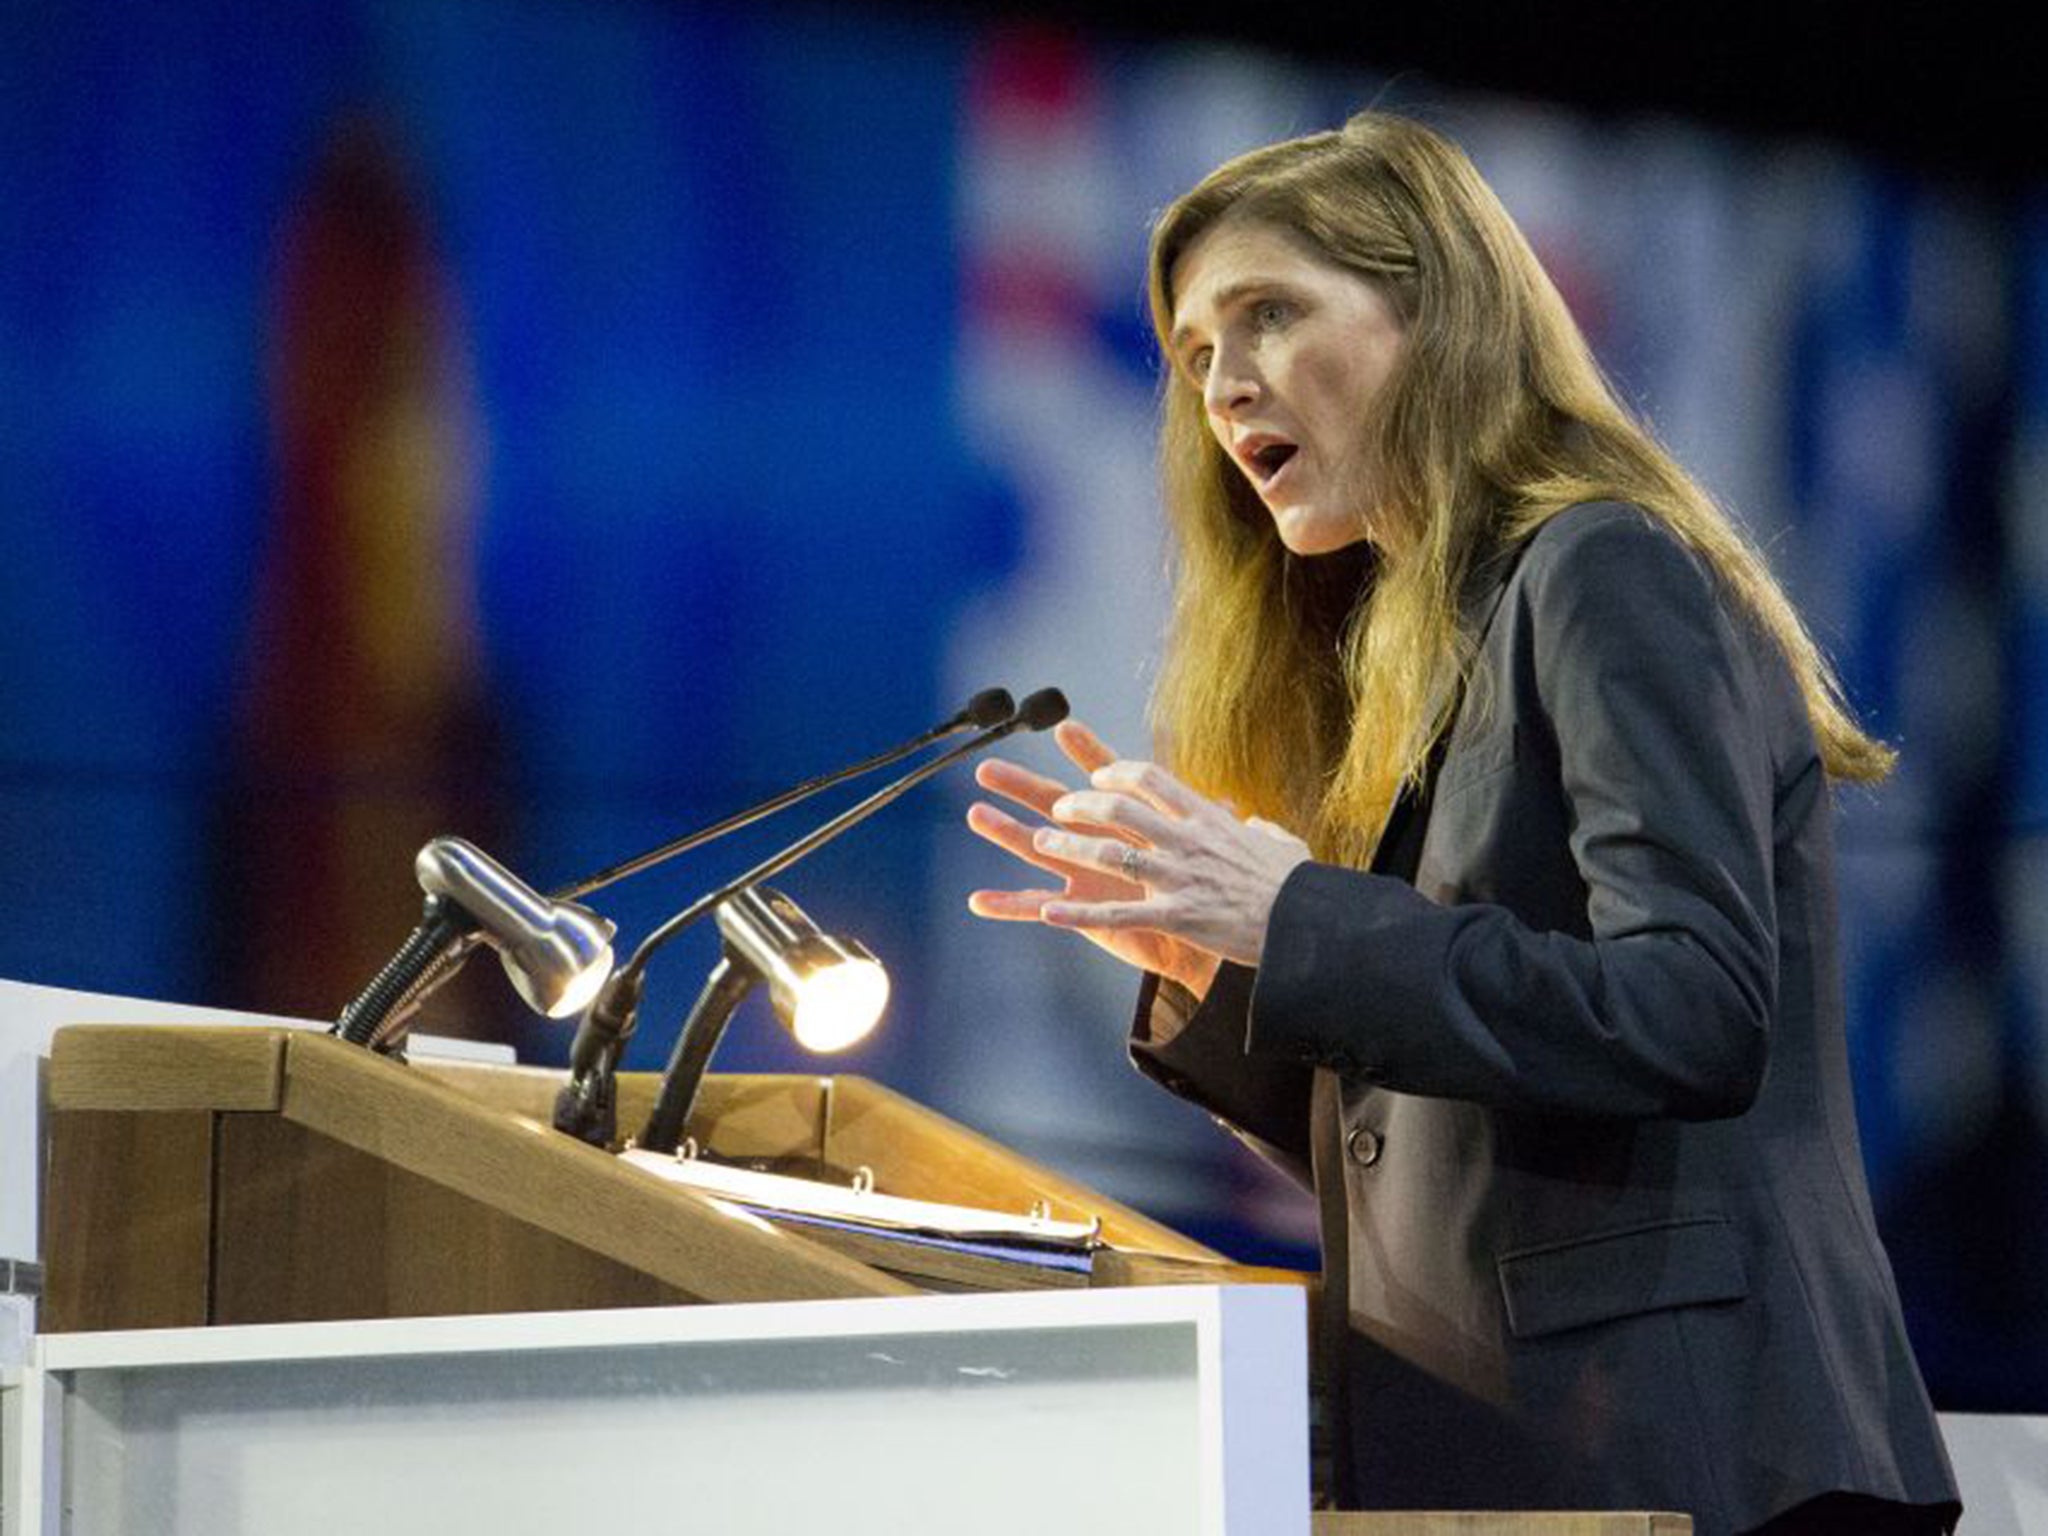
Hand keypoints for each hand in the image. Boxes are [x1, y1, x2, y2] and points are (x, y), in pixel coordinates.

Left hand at [966, 719, 1311, 988]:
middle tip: (1059, 808)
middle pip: (1120, 808)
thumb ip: (1258, 828)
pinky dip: (1079, 915)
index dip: (1116, 772)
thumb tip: (1253, 823)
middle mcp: (1188, 842)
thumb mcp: (1279, 843)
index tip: (1097, 775)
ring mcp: (1180, 879)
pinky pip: (1118, 914)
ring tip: (1040, 842)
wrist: (1307, 924)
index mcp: (1208, 819)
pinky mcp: (1177, 917)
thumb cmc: (1296, 885)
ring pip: (1110, 854)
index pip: (1151, 778)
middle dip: (1081, 804)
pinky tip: (1049, 913)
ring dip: (1069, 847)